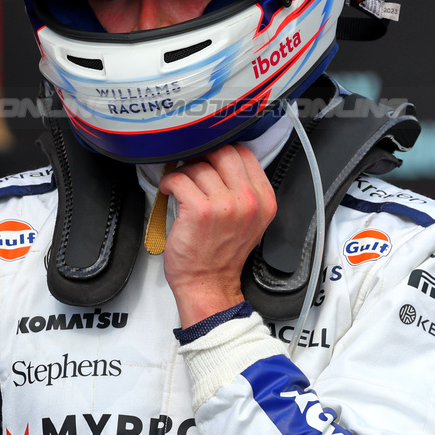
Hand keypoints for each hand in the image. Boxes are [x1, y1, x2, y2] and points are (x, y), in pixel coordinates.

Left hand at [158, 145, 276, 326]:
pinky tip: (170, 192)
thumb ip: (246, 190)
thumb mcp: (250, 220)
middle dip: (204, 156)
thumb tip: (222, 161)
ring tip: (181, 186)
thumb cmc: (223, 254)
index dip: (224, 152)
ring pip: (198, 166)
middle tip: (194, 168)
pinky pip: (179, 179)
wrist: (208, 282)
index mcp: (264, 200)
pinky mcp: (200, 210)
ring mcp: (225, 205)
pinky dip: (169, 182)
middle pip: (224, 152)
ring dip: (184, 172)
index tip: (210, 160)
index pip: (245, 154)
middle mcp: (249, 200)